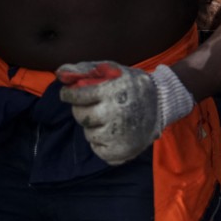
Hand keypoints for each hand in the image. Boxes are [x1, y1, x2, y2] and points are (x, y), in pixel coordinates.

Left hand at [57, 61, 193, 164]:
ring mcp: (119, 134)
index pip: (78, 95)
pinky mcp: (122, 150)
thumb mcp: (110, 70)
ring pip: (88, 133)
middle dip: (82, 110)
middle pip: (81, 116)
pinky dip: (101, 142)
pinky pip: (98, 149)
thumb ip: (84, 70)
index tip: (66, 94)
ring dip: (94, 127)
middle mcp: (115, 113)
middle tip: (95, 106)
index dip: (69, 94)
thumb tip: (59, 72)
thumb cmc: (130, 84)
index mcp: (112, 91)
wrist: (161, 102)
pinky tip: (114, 131)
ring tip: (110, 118)